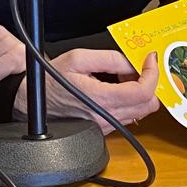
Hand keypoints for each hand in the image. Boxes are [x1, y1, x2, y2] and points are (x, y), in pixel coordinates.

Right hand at [14, 49, 158, 135]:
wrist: (34, 102)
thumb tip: (132, 62)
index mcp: (101, 99)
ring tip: (122, 76)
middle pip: (148, 105)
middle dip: (149, 83)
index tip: (149, 60)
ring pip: (141, 111)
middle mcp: (106, 117)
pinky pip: (129, 116)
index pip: (143, 92)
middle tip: (136, 68)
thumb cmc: (51, 81)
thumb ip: (110, 58)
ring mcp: (106, 126)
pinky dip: (130, 100)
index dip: (152, 73)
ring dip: (139, 92)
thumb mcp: (78, 58)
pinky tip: (116, 87)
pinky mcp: (105, 128)